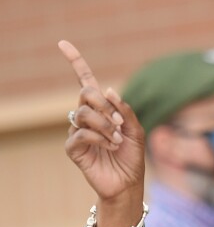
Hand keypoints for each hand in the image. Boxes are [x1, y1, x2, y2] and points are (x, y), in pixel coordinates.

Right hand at [59, 40, 145, 226]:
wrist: (128, 183)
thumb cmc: (132, 157)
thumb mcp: (136, 130)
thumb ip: (125, 111)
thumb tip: (107, 90)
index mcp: (102, 109)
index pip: (85, 81)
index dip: (76, 62)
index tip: (63, 43)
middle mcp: (87, 116)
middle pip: (86, 94)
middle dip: (105, 106)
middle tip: (120, 124)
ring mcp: (78, 131)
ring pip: (84, 113)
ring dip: (106, 125)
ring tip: (117, 140)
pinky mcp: (73, 147)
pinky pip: (81, 132)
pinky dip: (100, 138)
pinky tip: (110, 147)